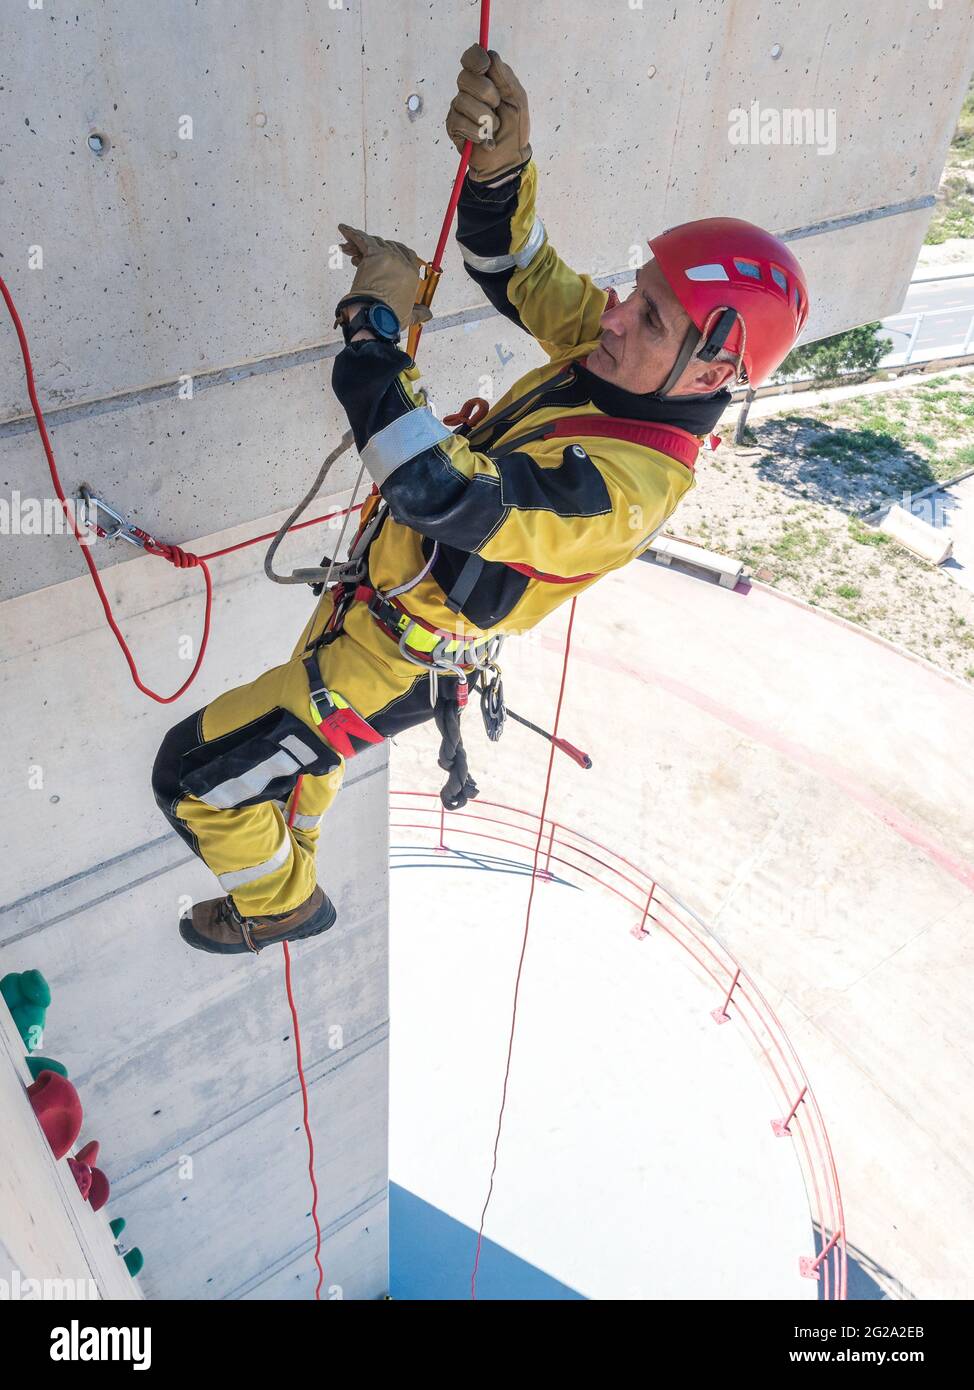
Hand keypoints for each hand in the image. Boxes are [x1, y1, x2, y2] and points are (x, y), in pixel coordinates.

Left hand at [334, 224, 432, 334]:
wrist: (376, 316)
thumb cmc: (391, 318)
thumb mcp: (410, 316)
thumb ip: (419, 312)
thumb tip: (428, 314)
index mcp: (412, 273)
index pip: (406, 253)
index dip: (393, 252)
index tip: (383, 255)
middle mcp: (401, 261)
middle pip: (387, 246)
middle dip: (374, 250)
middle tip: (360, 258)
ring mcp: (387, 256)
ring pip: (373, 242)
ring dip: (361, 246)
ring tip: (348, 250)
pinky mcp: (372, 254)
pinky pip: (361, 239)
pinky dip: (351, 233)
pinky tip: (343, 229)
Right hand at [445, 45, 531, 182]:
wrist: (509, 159)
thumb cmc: (514, 128)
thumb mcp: (517, 99)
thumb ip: (505, 77)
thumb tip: (491, 55)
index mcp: (484, 79)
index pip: (471, 58)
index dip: (476, 59)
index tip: (486, 67)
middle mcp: (468, 90)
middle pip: (466, 77)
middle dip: (487, 93)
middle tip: (497, 107)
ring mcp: (459, 108)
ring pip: (463, 101)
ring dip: (485, 118)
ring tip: (493, 128)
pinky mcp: (453, 126)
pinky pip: (461, 122)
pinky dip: (478, 133)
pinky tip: (484, 140)